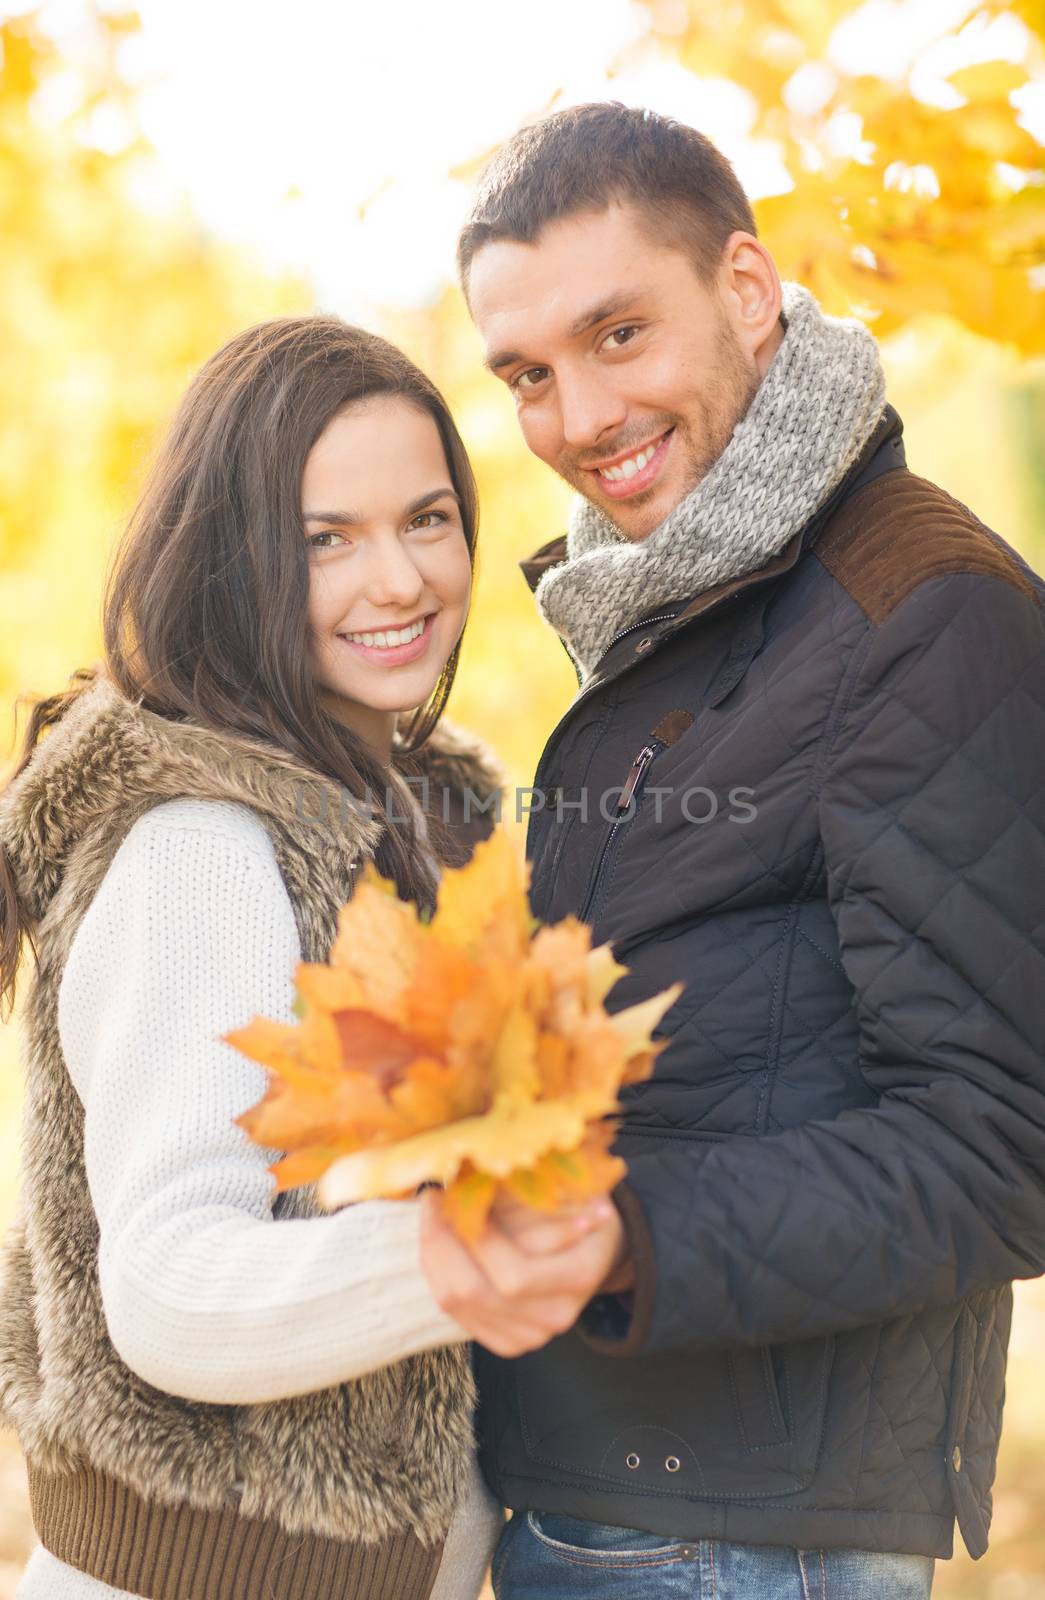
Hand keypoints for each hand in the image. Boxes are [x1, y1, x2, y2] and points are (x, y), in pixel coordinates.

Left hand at [419, 1189, 630, 1357]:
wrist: (597, 1251)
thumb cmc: (579, 1207)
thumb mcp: (562, 1189)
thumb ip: (518, 1192)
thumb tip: (465, 1183)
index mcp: (578, 1277)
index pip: (513, 1275)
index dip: (473, 1236)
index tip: (449, 1191)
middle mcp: (554, 1316)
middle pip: (473, 1293)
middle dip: (440, 1243)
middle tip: (432, 1201)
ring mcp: (529, 1336)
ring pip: (454, 1303)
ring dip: (434, 1255)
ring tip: (432, 1216)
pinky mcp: (506, 1343)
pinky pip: (454, 1312)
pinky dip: (438, 1275)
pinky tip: (439, 1244)